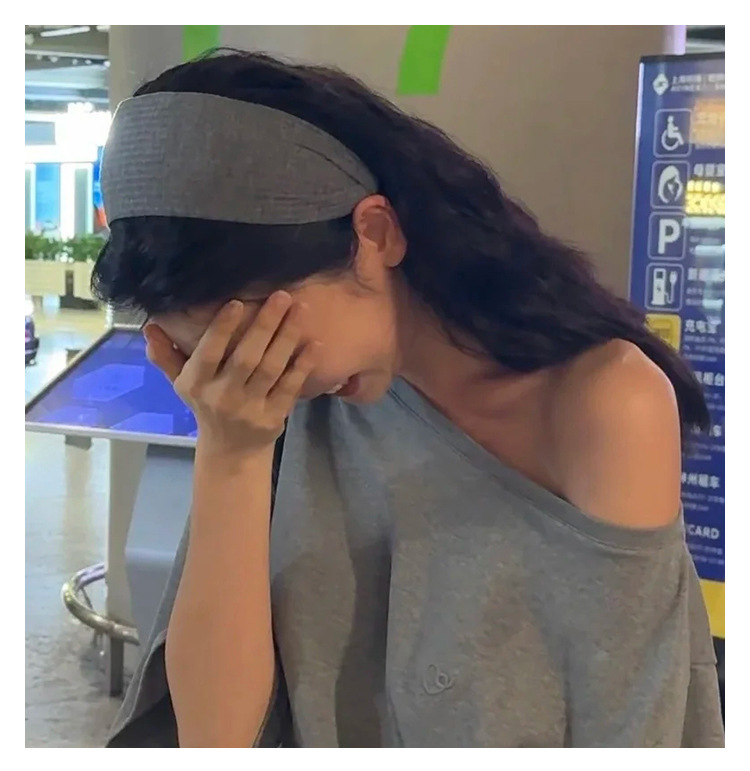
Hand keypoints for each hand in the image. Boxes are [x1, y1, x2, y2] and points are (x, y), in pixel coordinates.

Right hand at [144, 293, 319, 455]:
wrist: (231, 450)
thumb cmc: (207, 405)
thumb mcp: (182, 383)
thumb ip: (166, 355)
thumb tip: (149, 327)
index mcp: (196, 384)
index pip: (208, 354)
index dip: (221, 329)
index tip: (237, 302)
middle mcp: (222, 396)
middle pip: (246, 357)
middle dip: (265, 325)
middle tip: (282, 296)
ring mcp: (250, 408)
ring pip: (271, 368)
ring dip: (287, 337)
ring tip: (300, 310)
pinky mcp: (273, 417)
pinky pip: (290, 388)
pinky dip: (302, 365)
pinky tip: (315, 344)